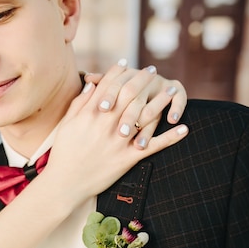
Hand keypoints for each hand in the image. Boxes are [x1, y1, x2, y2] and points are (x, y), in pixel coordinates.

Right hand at [44, 67, 188, 205]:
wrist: (65, 183)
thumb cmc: (64, 153)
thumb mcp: (67, 125)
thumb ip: (79, 104)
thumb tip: (91, 84)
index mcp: (90, 114)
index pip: (108, 86)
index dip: (119, 72)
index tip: (128, 64)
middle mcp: (105, 124)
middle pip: (129, 94)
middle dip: (143, 80)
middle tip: (153, 71)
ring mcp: (118, 141)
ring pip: (145, 116)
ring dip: (162, 101)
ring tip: (172, 91)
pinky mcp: (127, 158)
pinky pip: (153, 146)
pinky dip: (170, 137)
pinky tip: (184, 128)